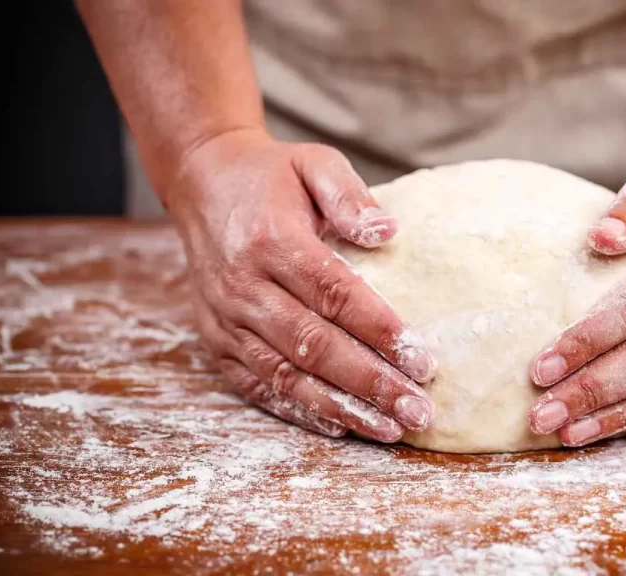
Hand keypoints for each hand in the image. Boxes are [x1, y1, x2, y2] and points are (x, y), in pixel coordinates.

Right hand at [166, 129, 436, 441]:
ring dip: (341, 407)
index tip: (424, 361)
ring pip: (286, 375)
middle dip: (371, 383)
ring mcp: (224, 319)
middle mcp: (242, 286)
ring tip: (390, 428)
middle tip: (420, 411)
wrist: (201, 182)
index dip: (380, 331)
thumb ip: (350, 194)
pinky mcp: (215, 341)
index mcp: (271, 240)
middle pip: (314, 345)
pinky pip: (257, 385)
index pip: (333, 294)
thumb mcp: (314, 162)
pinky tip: (340, 427)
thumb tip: (389, 232)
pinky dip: (298, 410)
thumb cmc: (271, 177)